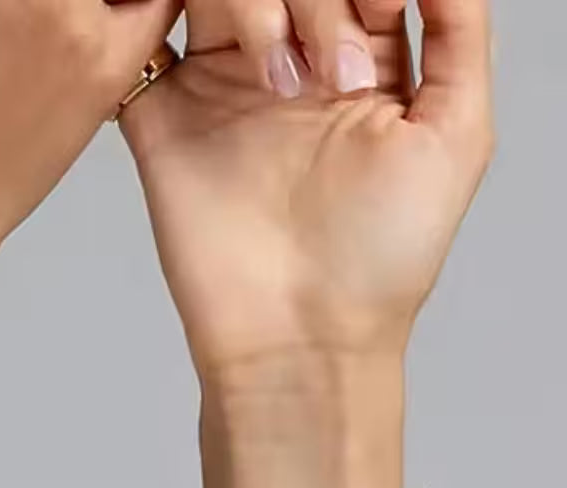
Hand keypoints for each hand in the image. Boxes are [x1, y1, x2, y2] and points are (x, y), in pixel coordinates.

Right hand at [120, 0, 493, 374]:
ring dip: (255, 6)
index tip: (381, 16)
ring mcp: (221, 92)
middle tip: (334, 77)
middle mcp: (287, 69)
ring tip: (283, 81)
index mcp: (358, 67)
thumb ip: (459, 29)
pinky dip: (154, 14)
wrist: (298, 336)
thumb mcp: (457, 133)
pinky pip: (144, 42)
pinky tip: (204, 37)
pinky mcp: (162, 121)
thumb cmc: (382, 257)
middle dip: (318, 1)